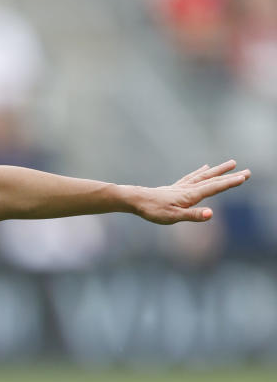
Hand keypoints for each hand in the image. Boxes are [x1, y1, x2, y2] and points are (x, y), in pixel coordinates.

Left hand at [132, 160, 250, 224]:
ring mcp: (182, 186)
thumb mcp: (174, 218)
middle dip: (230, 176)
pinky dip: (201, 172)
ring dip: (219, 170)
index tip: (244, 177)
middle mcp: (188, 188)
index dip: (230, 183)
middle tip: (246, 171)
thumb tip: (211, 214)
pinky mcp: (175, 187)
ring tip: (231, 163)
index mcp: (191, 196)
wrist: (136, 201)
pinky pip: (192, 177)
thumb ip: (193, 215)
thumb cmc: (154, 211)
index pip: (215, 188)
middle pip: (213, 180)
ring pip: (204, 176)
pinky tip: (205, 167)